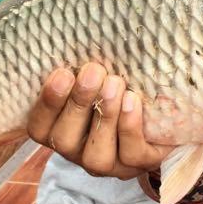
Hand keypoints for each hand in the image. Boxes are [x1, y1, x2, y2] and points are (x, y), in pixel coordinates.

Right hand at [27, 63, 168, 178]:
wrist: (163, 115)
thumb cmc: (118, 89)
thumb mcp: (96, 79)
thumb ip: (81, 70)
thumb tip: (78, 38)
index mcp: (59, 130)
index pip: (39, 127)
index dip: (47, 103)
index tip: (62, 73)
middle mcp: (78, 153)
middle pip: (65, 141)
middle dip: (78, 104)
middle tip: (93, 72)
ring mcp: (109, 164)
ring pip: (97, 155)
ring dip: (105, 116)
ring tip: (115, 83)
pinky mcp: (138, 165)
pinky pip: (131, 153)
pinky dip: (130, 126)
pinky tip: (132, 100)